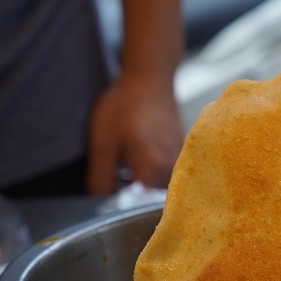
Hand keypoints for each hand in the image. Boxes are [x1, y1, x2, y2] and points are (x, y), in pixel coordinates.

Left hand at [86, 73, 183, 194]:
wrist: (149, 76)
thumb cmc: (124, 105)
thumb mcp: (103, 143)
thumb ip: (100, 178)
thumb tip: (100, 202)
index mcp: (152, 167)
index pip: (138, 204)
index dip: (120, 202)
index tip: (107, 191)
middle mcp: (172, 166)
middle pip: (150, 197)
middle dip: (131, 193)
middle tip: (113, 176)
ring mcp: (179, 157)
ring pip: (159, 184)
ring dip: (141, 181)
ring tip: (124, 162)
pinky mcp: (180, 148)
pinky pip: (166, 170)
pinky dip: (151, 169)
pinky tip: (137, 152)